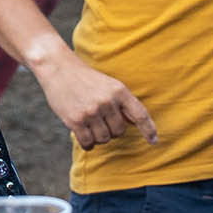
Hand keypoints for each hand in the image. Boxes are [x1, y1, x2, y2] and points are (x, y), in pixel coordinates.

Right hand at [34, 47, 156, 147]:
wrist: (59, 69)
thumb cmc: (86, 79)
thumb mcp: (109, 85)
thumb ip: (121, 103)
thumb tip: (132, 124)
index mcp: (119, 91)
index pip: (140, 114)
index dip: (149, 129)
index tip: (154, 140)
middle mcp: (107, 102)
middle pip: (119, 131)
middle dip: (113, 131)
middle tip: (102, 121)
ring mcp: (91, 112)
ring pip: (104, 139)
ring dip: (99, 137)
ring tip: (92, 126)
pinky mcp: (76, 120)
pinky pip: (88, 143)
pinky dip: (88, 144)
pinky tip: (85, 137)